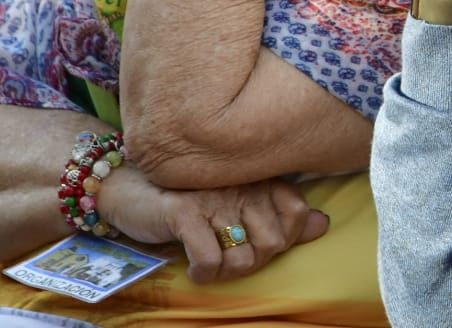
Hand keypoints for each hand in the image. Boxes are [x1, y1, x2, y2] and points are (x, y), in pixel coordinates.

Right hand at [97, 166, 328, 283]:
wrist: (129, 188)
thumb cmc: (192, 200)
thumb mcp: (238, 205)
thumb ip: (282, 215)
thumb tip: (322, 224)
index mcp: (260, 178)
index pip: (297, 212)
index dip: (284, 238)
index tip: (258, 243)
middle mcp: (242, 184)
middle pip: (273, 243)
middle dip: (253, 262)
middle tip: (230, 259)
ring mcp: (214, 197)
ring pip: (243, 258)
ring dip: (226, 273)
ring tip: (211, 263)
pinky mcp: (184, 212)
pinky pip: (210, 260)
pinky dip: (203, 273)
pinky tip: (193, 267)